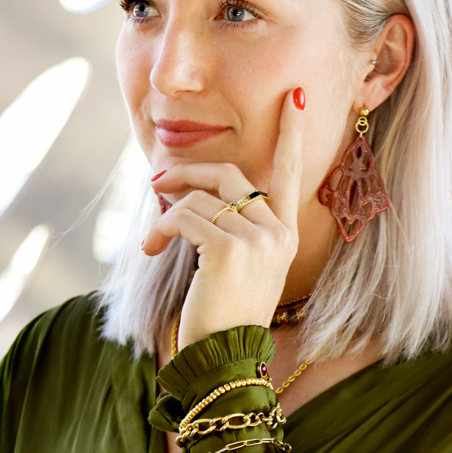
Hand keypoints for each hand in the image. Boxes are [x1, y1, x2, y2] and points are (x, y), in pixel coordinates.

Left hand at [143, 87, 305, 349]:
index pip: (291, 173)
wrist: (224, 355)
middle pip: (230, 174)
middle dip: (188, 172)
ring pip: (202, 196)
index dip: (293, 133)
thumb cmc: (226, 306)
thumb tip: (184, 182)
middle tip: (157, 180)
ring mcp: (258, 241)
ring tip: (155, 235)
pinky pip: (184, 216)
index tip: (297, 97)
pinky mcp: (229, 250)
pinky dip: (161, 227)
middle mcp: (278, 232)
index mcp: (283, 232)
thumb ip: (225, 220)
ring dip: (168, 210)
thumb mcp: (235, 261)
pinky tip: (152, 248)